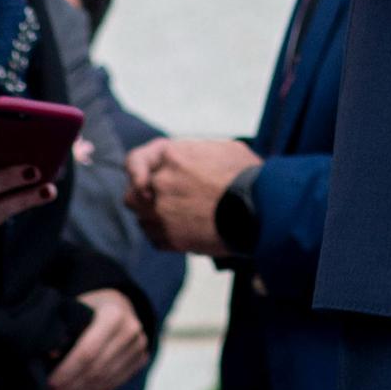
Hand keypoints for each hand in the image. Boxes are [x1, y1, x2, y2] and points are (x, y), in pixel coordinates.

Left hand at [44, 287, 152, 389]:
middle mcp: (131, 330)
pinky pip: (115, 383)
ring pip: (106, 380)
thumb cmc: (90, 308)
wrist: (120, 304)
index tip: (50, 383)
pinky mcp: (141, 359)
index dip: (68, 370)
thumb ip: (63, 329)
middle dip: (73, 388)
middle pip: (97, 368)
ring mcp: (139, 346)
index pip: (88, 350)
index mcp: (113, 314)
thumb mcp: (76, 310)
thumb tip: (51, 354)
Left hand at [126, 134, 259, 255]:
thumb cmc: (247, 176)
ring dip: (154, 219)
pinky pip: (155, 239)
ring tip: (177, 219)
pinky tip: (184, 232)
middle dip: (143, 200)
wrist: (257, 209)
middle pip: (132, 196)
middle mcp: (161, 183)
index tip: (144, 181)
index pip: (134, 162)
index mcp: (172, 156)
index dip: (136, 172)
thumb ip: (196, 154)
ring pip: (142, 220)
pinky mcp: (171, 238)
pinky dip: (165, 237)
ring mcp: (162, 212)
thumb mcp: (224, 149)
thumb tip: (192, 161)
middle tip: (160, 202)